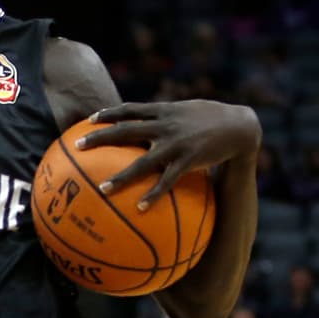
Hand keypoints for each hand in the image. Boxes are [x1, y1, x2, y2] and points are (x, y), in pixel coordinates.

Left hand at [76, 100, 260, 208]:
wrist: (241, 126)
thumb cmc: (213, 118)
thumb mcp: (188, 110)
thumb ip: (168, 114)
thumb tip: (150, 120)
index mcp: (163, 111)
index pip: (129, 109)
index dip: (108, 113)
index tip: (89, 119)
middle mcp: (164, 125)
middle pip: (125, 131)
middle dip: (99, 138)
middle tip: (77, 145)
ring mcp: (175, 144)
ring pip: (142, 162)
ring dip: (121, 177)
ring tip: (101, 190)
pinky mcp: (188, 161)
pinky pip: (166, 181)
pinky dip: (153, 195)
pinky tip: (140, 208)